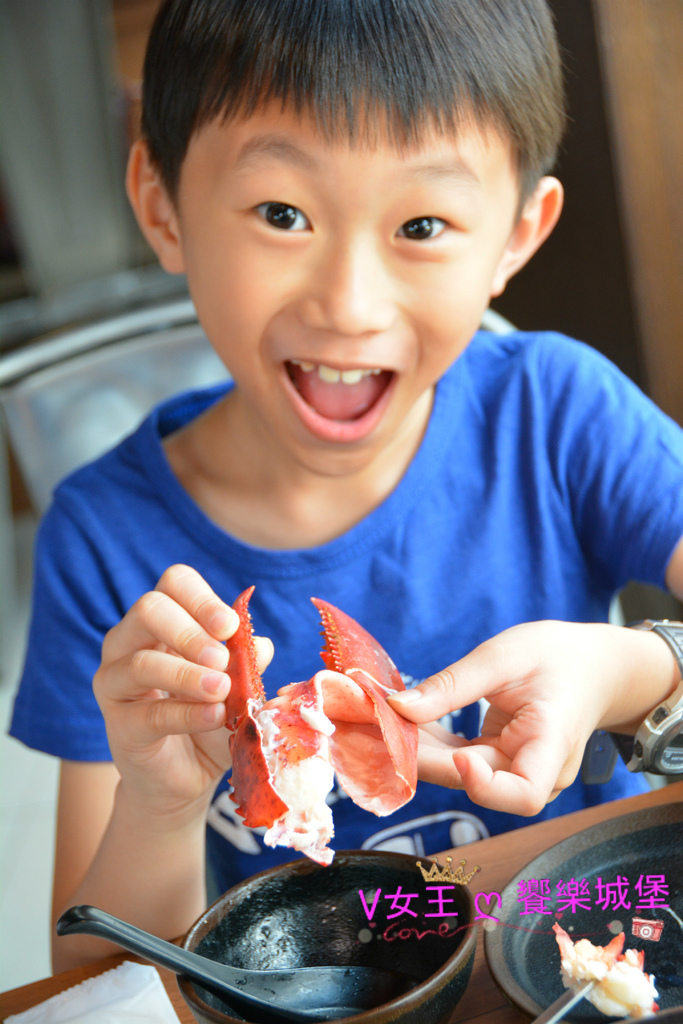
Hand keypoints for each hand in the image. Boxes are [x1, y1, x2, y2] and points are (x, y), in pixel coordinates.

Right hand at [93, 565, 272, 818]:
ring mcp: (116, 681)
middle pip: (149, 609)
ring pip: (140, 662)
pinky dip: (186, 714)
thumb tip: (261, 645)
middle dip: (190, 631)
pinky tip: (214, 716)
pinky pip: (149, 713)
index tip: (230, 626)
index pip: (173, 584)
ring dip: (187, 675)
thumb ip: (246, 662)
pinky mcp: (118, 725)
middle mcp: (130, 641)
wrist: (188, 777)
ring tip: (222, 689)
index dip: (201, 598)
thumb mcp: (237, 685)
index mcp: (163, 621)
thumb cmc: (211, 717)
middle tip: (221, 659)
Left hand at [387, 620, 677, 815]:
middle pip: (478, 781)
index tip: (458, 755)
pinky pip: (462, 762)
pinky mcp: (501, 762)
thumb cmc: (557, 657)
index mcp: (553, 743)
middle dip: (428, 758)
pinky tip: (406, 723)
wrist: (592, 667)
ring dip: (423, 752)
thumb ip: (453, 685)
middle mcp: (539, 770)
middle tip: (384, 728)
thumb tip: (399, 707)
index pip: (524, 793)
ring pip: (462, 775)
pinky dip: (434, 745)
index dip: (485, 785)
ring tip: (387, 721)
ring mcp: (519, 771)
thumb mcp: (504, 657)